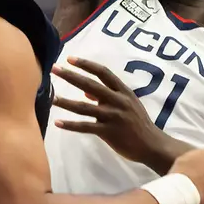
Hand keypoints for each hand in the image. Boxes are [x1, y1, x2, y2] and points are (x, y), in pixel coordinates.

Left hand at [52, 57, 176, 171]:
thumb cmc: (139, 123)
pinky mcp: (108, 132)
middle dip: (71, 76)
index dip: (86, 64)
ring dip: (66, 102)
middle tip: (53, 69)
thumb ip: (109, 96)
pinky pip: (85, 127)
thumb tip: (86, 93)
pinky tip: (58, 123)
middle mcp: (117, 100)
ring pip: (84, 107)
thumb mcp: (128, 104)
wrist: (152, 144)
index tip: (70, 59)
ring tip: (51, 98)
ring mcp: (112, 116)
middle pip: (90, 85)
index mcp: (123, 91)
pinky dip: (71, 125)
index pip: (103, 72)